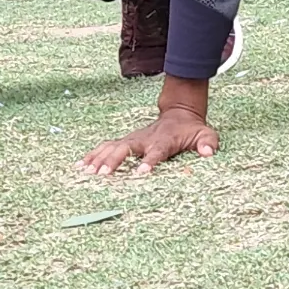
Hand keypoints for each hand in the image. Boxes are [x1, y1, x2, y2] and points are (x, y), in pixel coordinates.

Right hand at [79, 106, 218, 176]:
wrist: (178, 113)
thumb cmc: (191, 130)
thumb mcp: (204, 134)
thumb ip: (208, 142)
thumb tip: (208, 152)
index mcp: (163, 140)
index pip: (156, 152)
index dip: (149, 161)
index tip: (141, 173)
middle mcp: (144, 139)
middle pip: (126, 149)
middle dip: (114, 161)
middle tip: (103, 174)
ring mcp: (132, 139)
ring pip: (112, 147)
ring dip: (98, 158)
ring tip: (85, 172)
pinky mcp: (124, 141)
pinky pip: (106, 147)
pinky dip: (92, 154)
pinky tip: (80, 165)